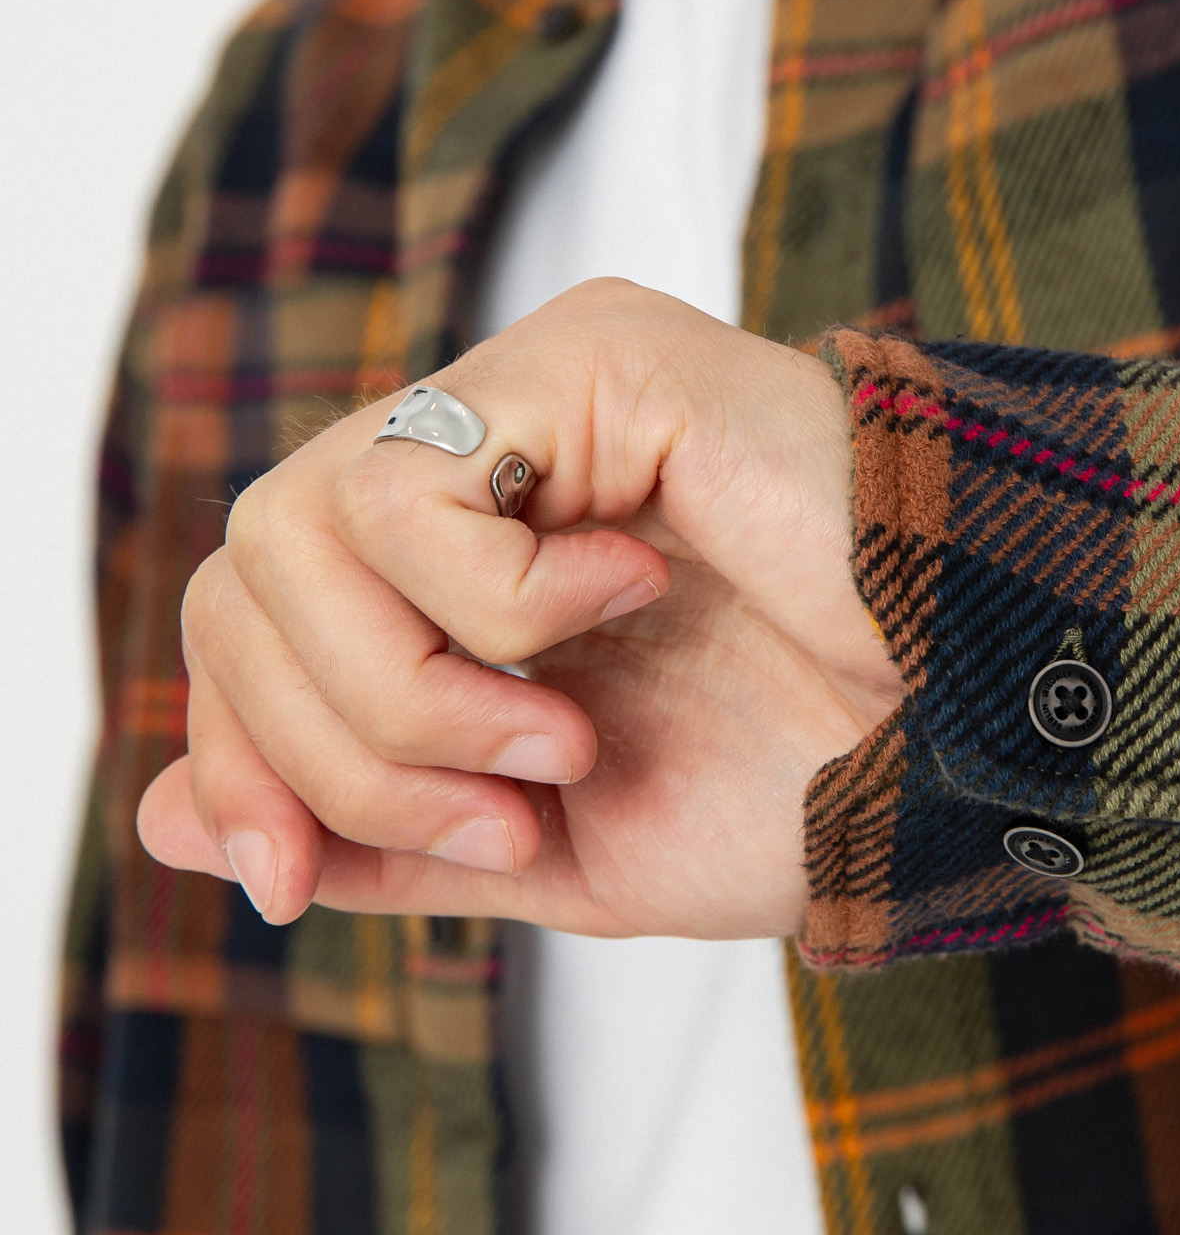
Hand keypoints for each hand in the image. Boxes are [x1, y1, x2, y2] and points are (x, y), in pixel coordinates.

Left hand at [135, 280, 904, 938]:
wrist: (962, 729)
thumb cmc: (796, 777)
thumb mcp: (547, 842)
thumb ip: (365, 829)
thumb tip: (161, 819)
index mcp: (459, 562)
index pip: (245, 620)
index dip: (236, 755)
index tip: (294, 882)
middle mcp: (476, 453)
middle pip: (242, 573)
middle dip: (334, 749)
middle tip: (504, 814)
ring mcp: (527, 388)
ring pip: (297, 526)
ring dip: (413, 692)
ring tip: (564, 733)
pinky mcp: (587, 353)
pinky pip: (416, 489)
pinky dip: (497, 606)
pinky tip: (632, 599)